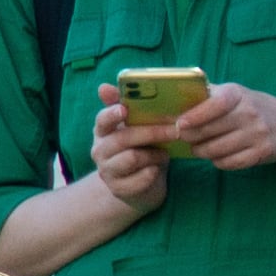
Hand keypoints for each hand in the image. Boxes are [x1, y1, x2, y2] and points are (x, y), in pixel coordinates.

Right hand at [87, 94, 172, 216]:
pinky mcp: (118, 189)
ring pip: (133, 158)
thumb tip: (104, 86)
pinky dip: (153, 173)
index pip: (102, 120)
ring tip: (165, 153)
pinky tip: (157, 170)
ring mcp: (107, 171)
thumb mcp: (136, 126)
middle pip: (124, 138)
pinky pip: (140, 178)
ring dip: (154, 155)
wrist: (140, 185)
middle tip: (175, 130)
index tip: (124, 110)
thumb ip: (127, 107)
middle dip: (152, 132)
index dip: (112, 114)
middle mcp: (100, 150)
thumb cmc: (141, 148)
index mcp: (103, 131)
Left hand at [168, 81, 275, 173]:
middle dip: (190, 138)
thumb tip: (175, 99)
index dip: (195, 116)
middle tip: (184, 138)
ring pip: (215, 150)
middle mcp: (250, 113)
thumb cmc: (252, 107)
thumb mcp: (235, 94)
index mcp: (238, 94)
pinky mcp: (261, 153)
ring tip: (198, 148)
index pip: (215, 104)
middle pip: (209, 131)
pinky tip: (218, 155)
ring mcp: (257, 134)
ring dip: (201, 152)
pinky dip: (218, 162)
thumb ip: (209, 95)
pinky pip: (228, 163)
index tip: (180, 124)